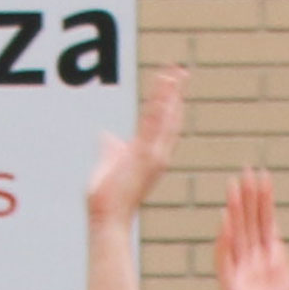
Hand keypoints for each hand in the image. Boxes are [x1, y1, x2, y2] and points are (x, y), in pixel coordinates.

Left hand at [86, 63, 191, 230]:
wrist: (108, 218)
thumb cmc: (107, 200)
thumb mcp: (108, 166)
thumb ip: (110, 148)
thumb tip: (106, 134)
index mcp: (149, 156)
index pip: (162, 124)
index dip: (169, 104)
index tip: (172, 86)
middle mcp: (156, 154)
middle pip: (170, 116)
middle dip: (176, 93)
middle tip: (182, 71)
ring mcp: (153, 155)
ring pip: (164, 116)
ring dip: (170, 93)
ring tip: (175, 72)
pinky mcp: (145, 155)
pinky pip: (154, 123)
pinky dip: (160, 103)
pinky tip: (165, 87)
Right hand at [215, 171, 288, 289]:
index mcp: (276, 262)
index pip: (267, 223)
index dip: (265, 200)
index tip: (263, 176)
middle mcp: (256, 265)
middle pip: (249, 223)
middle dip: (247, 198)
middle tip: (245, 170)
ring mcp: (242, 276)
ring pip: (236, 236)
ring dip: (234, 211)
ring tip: (233, 186)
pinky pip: (225, 262)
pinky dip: (224, 243)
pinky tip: (225, 222)